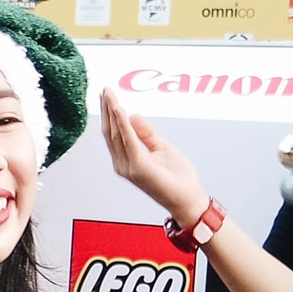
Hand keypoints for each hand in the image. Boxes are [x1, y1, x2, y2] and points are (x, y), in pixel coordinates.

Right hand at [98, 90, 209, 225]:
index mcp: (128, 160)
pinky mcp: (139, 168)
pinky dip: (123, 124)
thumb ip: (147, 133)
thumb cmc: (177, 181)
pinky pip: (129, 141)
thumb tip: (134, 117)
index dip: (110, 113)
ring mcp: (129, 167)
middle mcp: (124, 164)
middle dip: (108, 109)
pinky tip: (121, 111)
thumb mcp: (162, 148)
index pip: (114, 132)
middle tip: (105, 91)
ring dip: (113, 113)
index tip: (108, 96)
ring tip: (110, 96)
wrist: (188, 201)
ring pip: (116, 134)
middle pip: (111, 132)